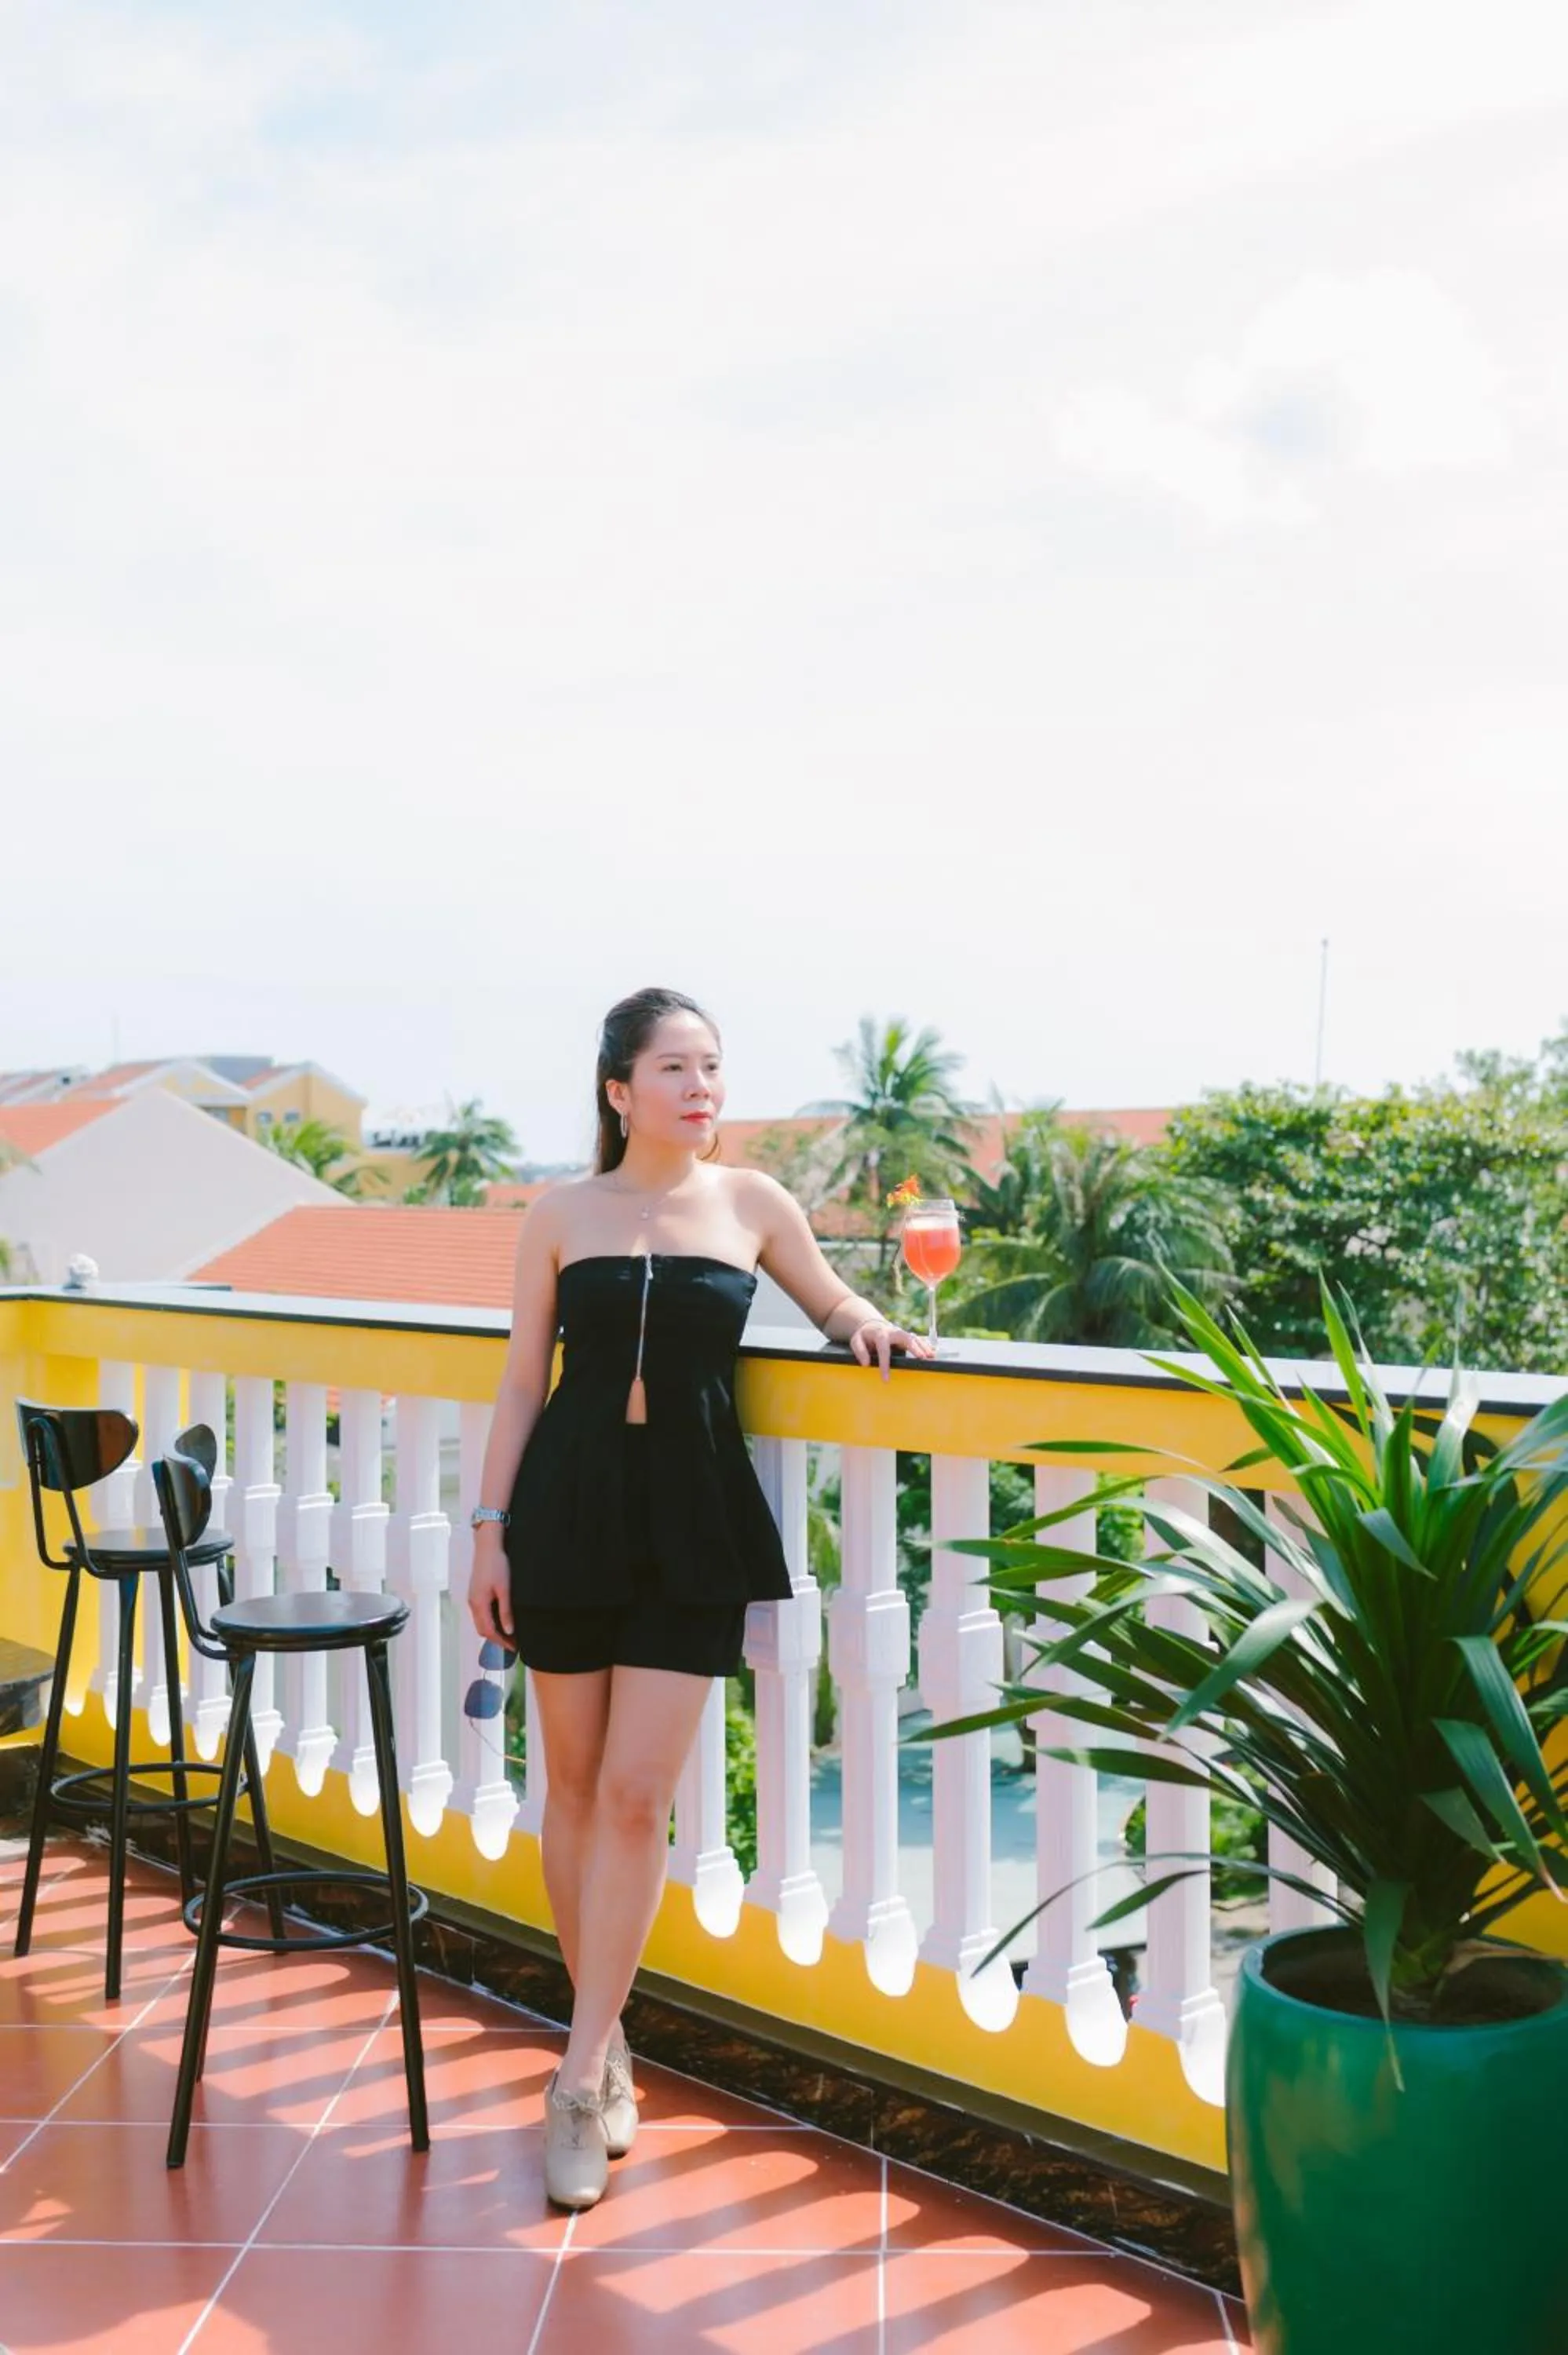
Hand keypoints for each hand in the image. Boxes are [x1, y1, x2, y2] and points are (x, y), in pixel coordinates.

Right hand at [467, 1526, 513, 1644]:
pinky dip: (489, 1621)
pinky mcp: (475, 1593)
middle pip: (482, 1630)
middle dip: (496, 1639)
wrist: (488, 1547)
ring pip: (480, 1622)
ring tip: (508, 1633)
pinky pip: (480, 1613)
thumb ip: (505, 1611)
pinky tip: (500, 1619)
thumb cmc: (496, 1564)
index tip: (513, 1647)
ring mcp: (472, 1598)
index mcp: (479, 1604)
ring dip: (492, 1630)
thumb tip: (508, 1630)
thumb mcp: (505, 1589)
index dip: (501, 1642)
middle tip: (512, 1643)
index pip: (488, 1631)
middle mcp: (473, 1603)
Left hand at [848, 1317, 934, 1380]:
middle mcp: (893, 1332)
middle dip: (914, 1347)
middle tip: (921, 1357)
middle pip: (906, 1338)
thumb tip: (866, 1364)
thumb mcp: (856, 1341)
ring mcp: (901, 1333)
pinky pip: (917, 1340)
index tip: (885, 1379)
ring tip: (931, 1356)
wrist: (871, 1325)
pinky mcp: (906, 1336)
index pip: (884, 1350)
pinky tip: (932, 1353)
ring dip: (923, 1346)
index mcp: (880, 1334)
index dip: (884, 1365)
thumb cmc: (864, 1336)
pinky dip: (925, 1345)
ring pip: (914, 1338)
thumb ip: (860, 1351)